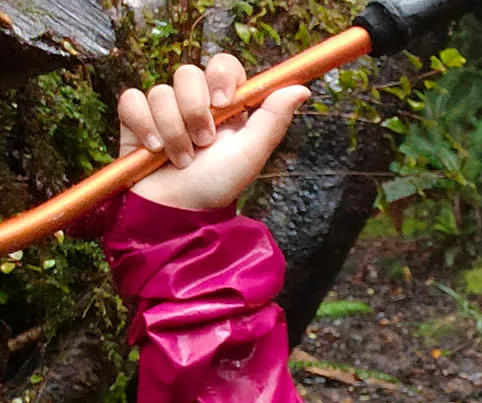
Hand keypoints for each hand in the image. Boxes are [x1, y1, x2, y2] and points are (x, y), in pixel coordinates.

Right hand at [118, 55, 310, 210]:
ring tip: (182, 159)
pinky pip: (132, 100)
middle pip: (188, 73)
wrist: (178, 211)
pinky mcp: (135, 118)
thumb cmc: (218, 184)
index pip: (223, 65)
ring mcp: (164, 109)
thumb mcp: (251, 153)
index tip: (224, 102)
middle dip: (195, 110)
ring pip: (161, 92)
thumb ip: (273, 118)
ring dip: (173, 131)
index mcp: (227, 105)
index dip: (221, 76)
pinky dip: (143, 126)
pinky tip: (153, 150)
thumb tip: (301, 88)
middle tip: (203, 142)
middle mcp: (195, 102)